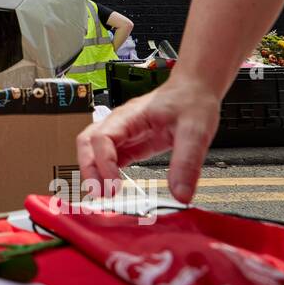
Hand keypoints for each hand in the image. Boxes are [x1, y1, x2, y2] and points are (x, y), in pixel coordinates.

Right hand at [76, 74, 220, 202]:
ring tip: (102, 194)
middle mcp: (120, 124)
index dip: (103, 163)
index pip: (102, 137)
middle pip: (87, 143)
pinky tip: (113, 187)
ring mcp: (123, 133)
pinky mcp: (131, 143)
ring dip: (93, 171)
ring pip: (93, 150)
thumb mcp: (195, 131)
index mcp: (130, 116)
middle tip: (100, 195)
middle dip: (89, 169)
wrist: (195, 88)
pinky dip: (106, 173)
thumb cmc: (191, 101)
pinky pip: (109, 158)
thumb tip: (180, 195)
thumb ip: (186, 163)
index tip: (114, 185)